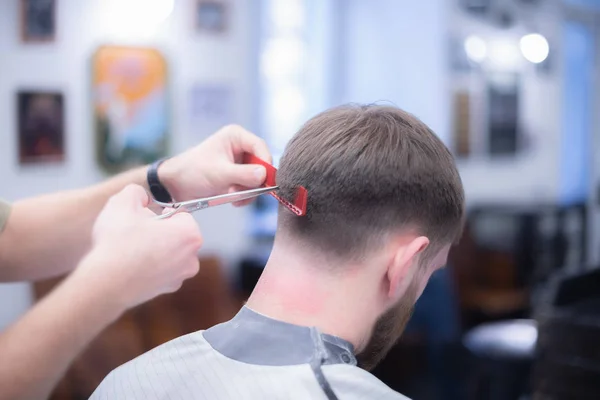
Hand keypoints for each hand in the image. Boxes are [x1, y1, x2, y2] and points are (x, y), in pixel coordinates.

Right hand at [74, 185, 202, 310]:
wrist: (105, 283)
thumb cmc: (117, 243)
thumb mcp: (122, 203)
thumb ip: (135, 192)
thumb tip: (141, 196)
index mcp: (190, 234)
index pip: (182, 214)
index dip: (162, 212)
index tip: (146, 217)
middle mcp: (192, 258)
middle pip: (177, 235)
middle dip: (160, 231)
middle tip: (137, 231)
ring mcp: (180, 277)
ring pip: (169, 253)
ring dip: (154, 248)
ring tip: (131, 248)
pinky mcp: (166, 290)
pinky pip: (160, 270)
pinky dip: (149, 266)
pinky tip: (130, 264)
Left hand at [159, 125, 271, 204]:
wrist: (176, 186)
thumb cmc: (192, 172)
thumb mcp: (218, 173)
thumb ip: (242, 174)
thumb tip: (263, 175)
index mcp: (236, 136)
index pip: (260, 146)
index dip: (265, 163)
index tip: (264, 180)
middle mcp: (241, 147)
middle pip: (262, 164)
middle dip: (255, 181)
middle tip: (243, 192)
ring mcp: (240, 162)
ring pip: (258, 178)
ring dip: (249, 190)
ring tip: (233, 195)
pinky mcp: (238, 176)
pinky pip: (251, 186)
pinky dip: (245, 195)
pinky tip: (233, 198)